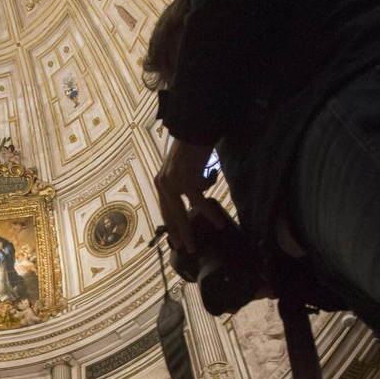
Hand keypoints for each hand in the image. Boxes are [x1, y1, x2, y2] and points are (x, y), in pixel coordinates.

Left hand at [153, 136, 215, 253]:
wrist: (195, 129)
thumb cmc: (192, 150)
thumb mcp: (182, 172)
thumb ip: (183, 188)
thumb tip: (193, 206)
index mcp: (161, 183)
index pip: (165, 210)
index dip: (171, 227)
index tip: (176, 242)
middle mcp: (163, 183)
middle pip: (171, 215)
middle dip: (180, 233)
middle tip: (187, 249)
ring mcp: (173, 181)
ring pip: (184, 211)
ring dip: (196, 224)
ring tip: (208, 235)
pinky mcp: (186, 177)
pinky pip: (200, 199)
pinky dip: (209, 211)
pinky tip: (218, 218)